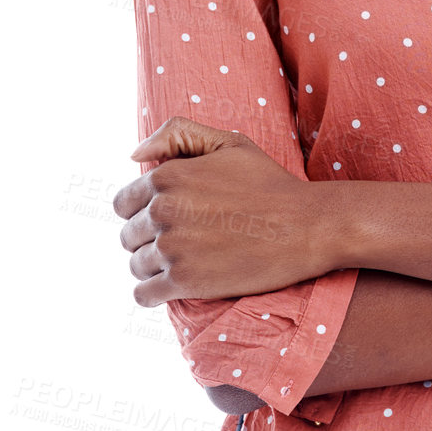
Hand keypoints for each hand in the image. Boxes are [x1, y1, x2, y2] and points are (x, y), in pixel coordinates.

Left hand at [112, 116, 339, 307]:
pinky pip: (144, 295)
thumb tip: (133, 156)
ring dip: (153, 268)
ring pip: (136, 265)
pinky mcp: (184, 281)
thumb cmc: (270, 184)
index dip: (142, 212)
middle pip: (129, 236)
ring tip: (185, 264)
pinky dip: (152, 294)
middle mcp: (162, 210)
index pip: (124, 203)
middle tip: (183, 244)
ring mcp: (171, 248)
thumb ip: (177, 135)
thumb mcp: (229, 144)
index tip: (168, 220)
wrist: (308, 226)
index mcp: (166, 176)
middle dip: (149, 240)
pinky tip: (172, 287)